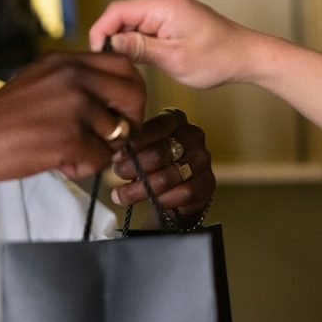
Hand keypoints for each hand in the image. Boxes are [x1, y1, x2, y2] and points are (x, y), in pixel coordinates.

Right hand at [0, 51, 145, 181]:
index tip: (118, 112)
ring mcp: (73, 106)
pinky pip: (101, 159)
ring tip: (68, 153)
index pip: (125, 65)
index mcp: (67, 61)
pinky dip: (84, 168)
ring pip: (119, 133)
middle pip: (135, 95)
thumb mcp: (39, 81)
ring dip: (100, 151)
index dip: (131, 92)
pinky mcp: (70, 138)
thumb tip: (111, 101)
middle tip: (110, 139)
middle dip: (129, 123)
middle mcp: (74, 77)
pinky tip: (60, 163)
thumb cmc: (0, 118)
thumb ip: (74, 82)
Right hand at [88, 0, 271, 88]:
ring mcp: (166, 8)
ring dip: (125, 43)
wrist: (246, 56)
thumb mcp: (172, 58)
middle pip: (120, 16)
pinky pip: (143, 26)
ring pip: (130, 23)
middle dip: (111, 39)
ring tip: (128, 66)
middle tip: (113, 67)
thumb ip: (137, 48)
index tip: (99, 58)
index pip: (115, 12)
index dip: (101, 33)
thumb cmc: (216, 58)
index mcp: (161, 5)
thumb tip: (108, 44)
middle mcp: (162, 0)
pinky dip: (137, 42)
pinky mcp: (170, 18)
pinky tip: (141, 60)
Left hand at [108, 108, 214, 226]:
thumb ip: (133, 146)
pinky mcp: (208, 182)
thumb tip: (114, 155)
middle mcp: (193, 135)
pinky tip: (149, 202)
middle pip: (160, 153)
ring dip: (140, 189)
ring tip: (120, 195)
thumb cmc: (153, 161)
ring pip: (167, 176)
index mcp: (176, 119)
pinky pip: (183, 193)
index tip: (116, 156)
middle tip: (117, 174)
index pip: (156, 126)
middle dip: (134, 166)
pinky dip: (162, 199)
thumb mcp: (142, 147)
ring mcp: (203, 159)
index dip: (135, 143)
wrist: (175, 187)